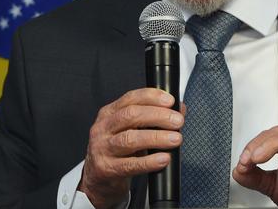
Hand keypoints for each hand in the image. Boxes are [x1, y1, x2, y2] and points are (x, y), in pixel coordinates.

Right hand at [79, 88, 183, 208]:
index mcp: (109, 113)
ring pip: (130, 139)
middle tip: (177, 121)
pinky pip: (130, 165)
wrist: (99, 180)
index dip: (152, 97)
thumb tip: (179, 109)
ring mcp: (102, 149)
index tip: (170, 101)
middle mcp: (103, 128)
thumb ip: (153, 118)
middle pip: (131, 116)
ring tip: (175, 139)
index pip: (130, 98)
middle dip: (158, 116)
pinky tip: (163, 159)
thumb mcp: (131, 130)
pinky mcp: (106, 169)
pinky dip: (149, 161)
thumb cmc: (118, 152)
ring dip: (157, 138)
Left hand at [233, 126, 277, 206]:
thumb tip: (238, 170)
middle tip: (246, 160)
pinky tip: (267, 157)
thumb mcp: (274, 186)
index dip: (254, 145)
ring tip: (254, 157)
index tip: (243, 161)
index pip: (271, 136)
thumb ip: (256, 177)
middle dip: (258, 144)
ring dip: (268, 144)